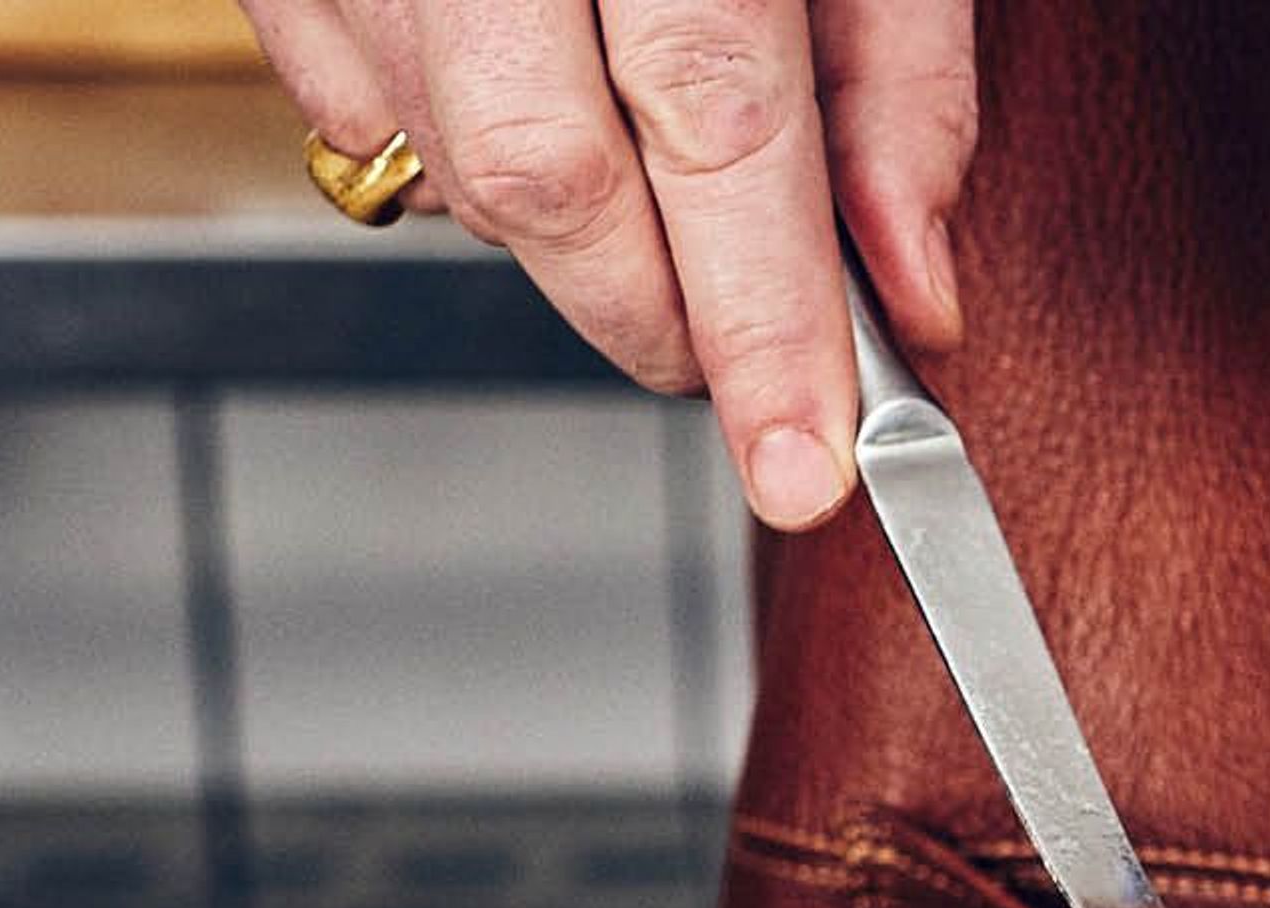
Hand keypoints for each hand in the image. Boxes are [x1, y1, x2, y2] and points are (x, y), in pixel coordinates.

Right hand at [242, 0, 974, 527]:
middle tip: (754, 362)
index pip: (714, 126)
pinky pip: (360, 107)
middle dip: (662, 316)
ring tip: (670, 184)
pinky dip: (464, 156)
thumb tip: (909, 289)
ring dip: (580, 236)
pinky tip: (542, 92)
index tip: (807, 465)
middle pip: (548, 177)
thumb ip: (904, 79)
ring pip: (454, 164)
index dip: (762, 324)